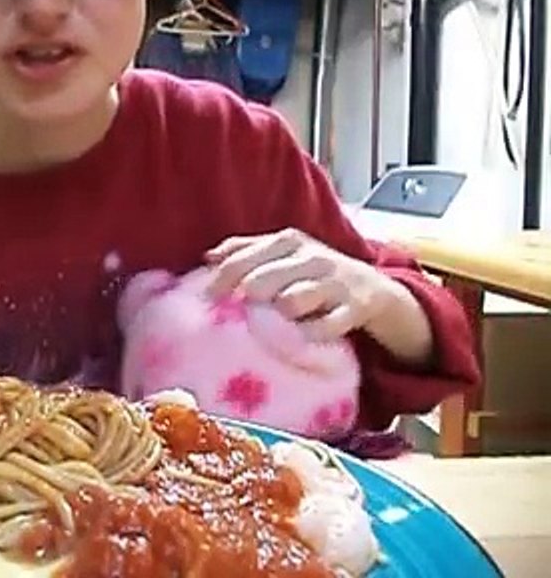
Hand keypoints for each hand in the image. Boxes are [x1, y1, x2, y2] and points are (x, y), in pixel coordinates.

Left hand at [205, 228, 396, 343]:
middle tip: (242, 313)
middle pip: (260, 282)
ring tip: (276, 323)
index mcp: (289, 240)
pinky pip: (322, 328)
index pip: (242, 259)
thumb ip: (245, 250)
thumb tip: (208, 256)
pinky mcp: (355, 308)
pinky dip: (308, 335)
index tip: (207, 299)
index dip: (220, 281)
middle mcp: (312, 257)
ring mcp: (335, 282)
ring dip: (277, 317)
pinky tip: (300, 338)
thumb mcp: (282, 254)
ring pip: (290, 302)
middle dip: (246, 299)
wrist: (372, 288)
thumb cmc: (312, 272)